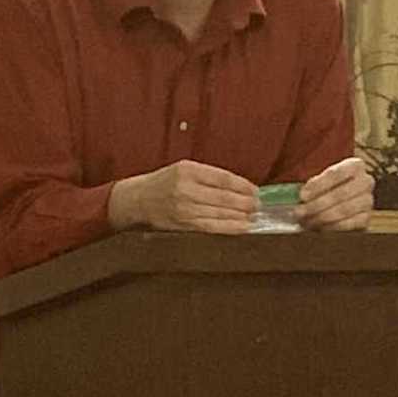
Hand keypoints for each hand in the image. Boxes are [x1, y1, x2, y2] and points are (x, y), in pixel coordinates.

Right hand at [109, 160, 256, 233]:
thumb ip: (208, 175)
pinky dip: (230, 227)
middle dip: (246, 202)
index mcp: (188, 170)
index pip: (223, 178)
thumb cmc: (164, 182)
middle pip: (224, 197)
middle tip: (259, 205)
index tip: (256, 191)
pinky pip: (212, 227)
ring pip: (220, 213)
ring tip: (254, 216)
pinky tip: (243, 227)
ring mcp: (184, 208)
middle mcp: (186, 189)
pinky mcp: (184, 224)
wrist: (138, 200)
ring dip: (241, 216)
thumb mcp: (184, 168)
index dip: (243, 186)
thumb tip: (240, 187)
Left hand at [298, 157, 373, 230]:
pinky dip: (331, 227)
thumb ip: (311, 185)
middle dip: (316, 205)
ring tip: (305, 221)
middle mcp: (366, 182)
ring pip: (344, 210)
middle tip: (299, 213)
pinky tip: (318, 228)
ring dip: (321, 218)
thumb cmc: (325, 187)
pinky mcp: (366, 219)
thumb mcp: (320, 180)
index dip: (318, 185)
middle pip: (340, 194)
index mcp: (355, 165)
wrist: (340, 199)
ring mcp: (368, 201)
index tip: (302, 196)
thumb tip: (298, 197)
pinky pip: (349, 225)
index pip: (336, 174)